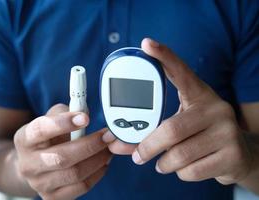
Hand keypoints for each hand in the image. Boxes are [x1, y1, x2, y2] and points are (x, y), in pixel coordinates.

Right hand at [14, 104, 111, 199]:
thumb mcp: (50, 119)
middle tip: (108, 135)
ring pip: (74, 174)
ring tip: (109, 148)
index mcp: (24, 139)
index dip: (64, 123)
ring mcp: (39, 184)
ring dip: (98, 159)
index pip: (41, 130)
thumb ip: (65, 112)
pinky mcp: (53, 197)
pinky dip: (98, 173)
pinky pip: (81, 187)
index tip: (85, 118)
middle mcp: (28, 164)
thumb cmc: (47, 137)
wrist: (35, 165)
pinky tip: (103, 162)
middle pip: (61, 157)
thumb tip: (84, 112)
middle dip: (90, 144)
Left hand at [103, 38, 253, 184]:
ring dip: (164, 163)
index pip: (180, 71)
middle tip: (138, 155)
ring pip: (178, 154)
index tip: (147, 44)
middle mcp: (216, 108)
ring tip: (163, 163)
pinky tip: (184, 167)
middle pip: (170, 129)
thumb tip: (115, 144)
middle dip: (148, 147)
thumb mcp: (181, 123)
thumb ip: (152, 131)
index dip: (164, 57)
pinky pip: (191, 171)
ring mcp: (227, 131)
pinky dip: (180, 173)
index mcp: (199, 94)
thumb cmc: (201, 134)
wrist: (239, 155)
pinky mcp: (232, 155)